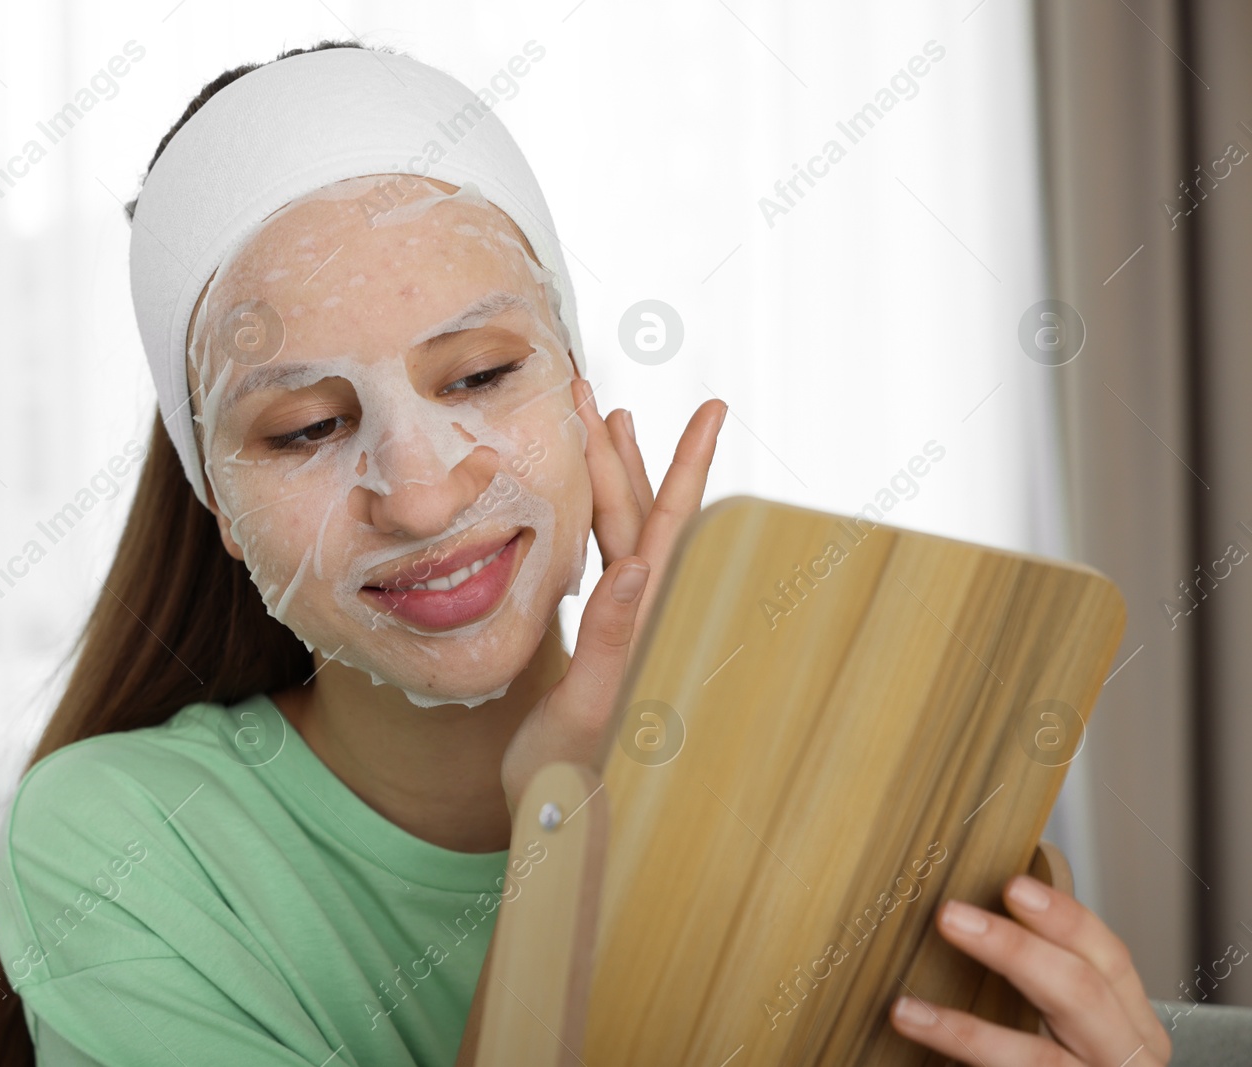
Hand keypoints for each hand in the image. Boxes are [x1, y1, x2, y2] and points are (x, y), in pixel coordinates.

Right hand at [499, 377, 726, 814]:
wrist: (558, 829)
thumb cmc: (568, 782)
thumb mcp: (587, 711)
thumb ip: (611, 638)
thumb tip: (640, 566)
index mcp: (645, 622)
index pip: (672, 525)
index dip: (687, 464)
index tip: (711, 406)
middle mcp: (641, 615)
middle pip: (637, 513)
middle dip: (620, 451)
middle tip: (594, 393)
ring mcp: (622, 627)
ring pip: (619, 532)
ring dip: (609, 478)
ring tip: (600, 425)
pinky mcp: (597, 643)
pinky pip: (598, 564)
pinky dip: (589, 523)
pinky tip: (578, 507)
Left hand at [889, 876, 1171, 1064]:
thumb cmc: (1073, 1063)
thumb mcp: (1081, 1027)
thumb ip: (1047, 980)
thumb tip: (973, 919)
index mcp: (1134, 1025)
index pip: (1109, 958)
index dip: (1064, 919)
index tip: (1013, 886)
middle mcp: (1128, 1059)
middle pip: (1081, 994)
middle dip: (1016, 951)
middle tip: (950, 916)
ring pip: (1040, 1059)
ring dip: (967, 1030)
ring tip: (905, 1009)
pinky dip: (962, 1055)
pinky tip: (917, 1040)